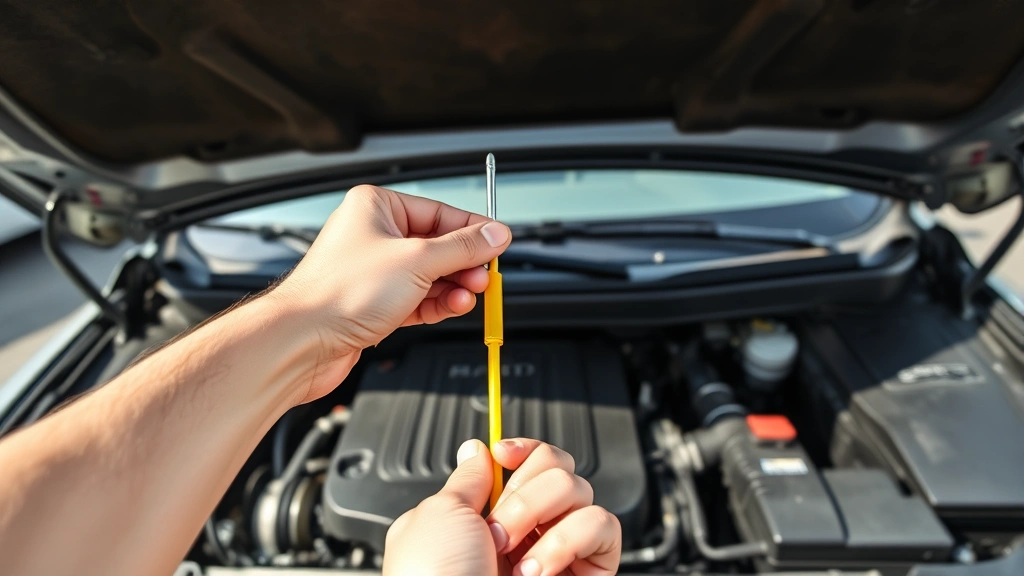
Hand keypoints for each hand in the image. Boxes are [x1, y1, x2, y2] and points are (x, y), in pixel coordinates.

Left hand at [270, 185, 511, 402]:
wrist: (303, 342)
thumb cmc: (339, 293)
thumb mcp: (418, 261)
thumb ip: (462, 248)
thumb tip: (495, 234)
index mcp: (376, 207)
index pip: (439, 212)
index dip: (472, 230)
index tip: (498, 243)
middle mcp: (373, 235)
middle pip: (437, 245)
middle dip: (464, 264)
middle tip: (484, 276)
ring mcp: (373, 271)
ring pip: (429, 275)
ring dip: (453, 287)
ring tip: (470, 295)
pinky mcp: (374, 303)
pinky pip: (417, 298)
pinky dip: (438, 303)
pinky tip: (452, 307)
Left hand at [383, 439, 620, 575]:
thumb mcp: (439, 515)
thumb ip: (468, 478)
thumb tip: (477, 449)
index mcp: (486, 514)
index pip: (526, 460)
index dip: (522, 449)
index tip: (504, 455)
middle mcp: (525, 529)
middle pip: (556, 466)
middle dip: (525, 490)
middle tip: (498, 527)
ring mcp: (558, 549)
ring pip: (579, 490)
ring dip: (540, 517)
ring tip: (516, 558)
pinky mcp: (589, 569)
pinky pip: (602, 524)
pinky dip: (571, 539)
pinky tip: (541, 569)